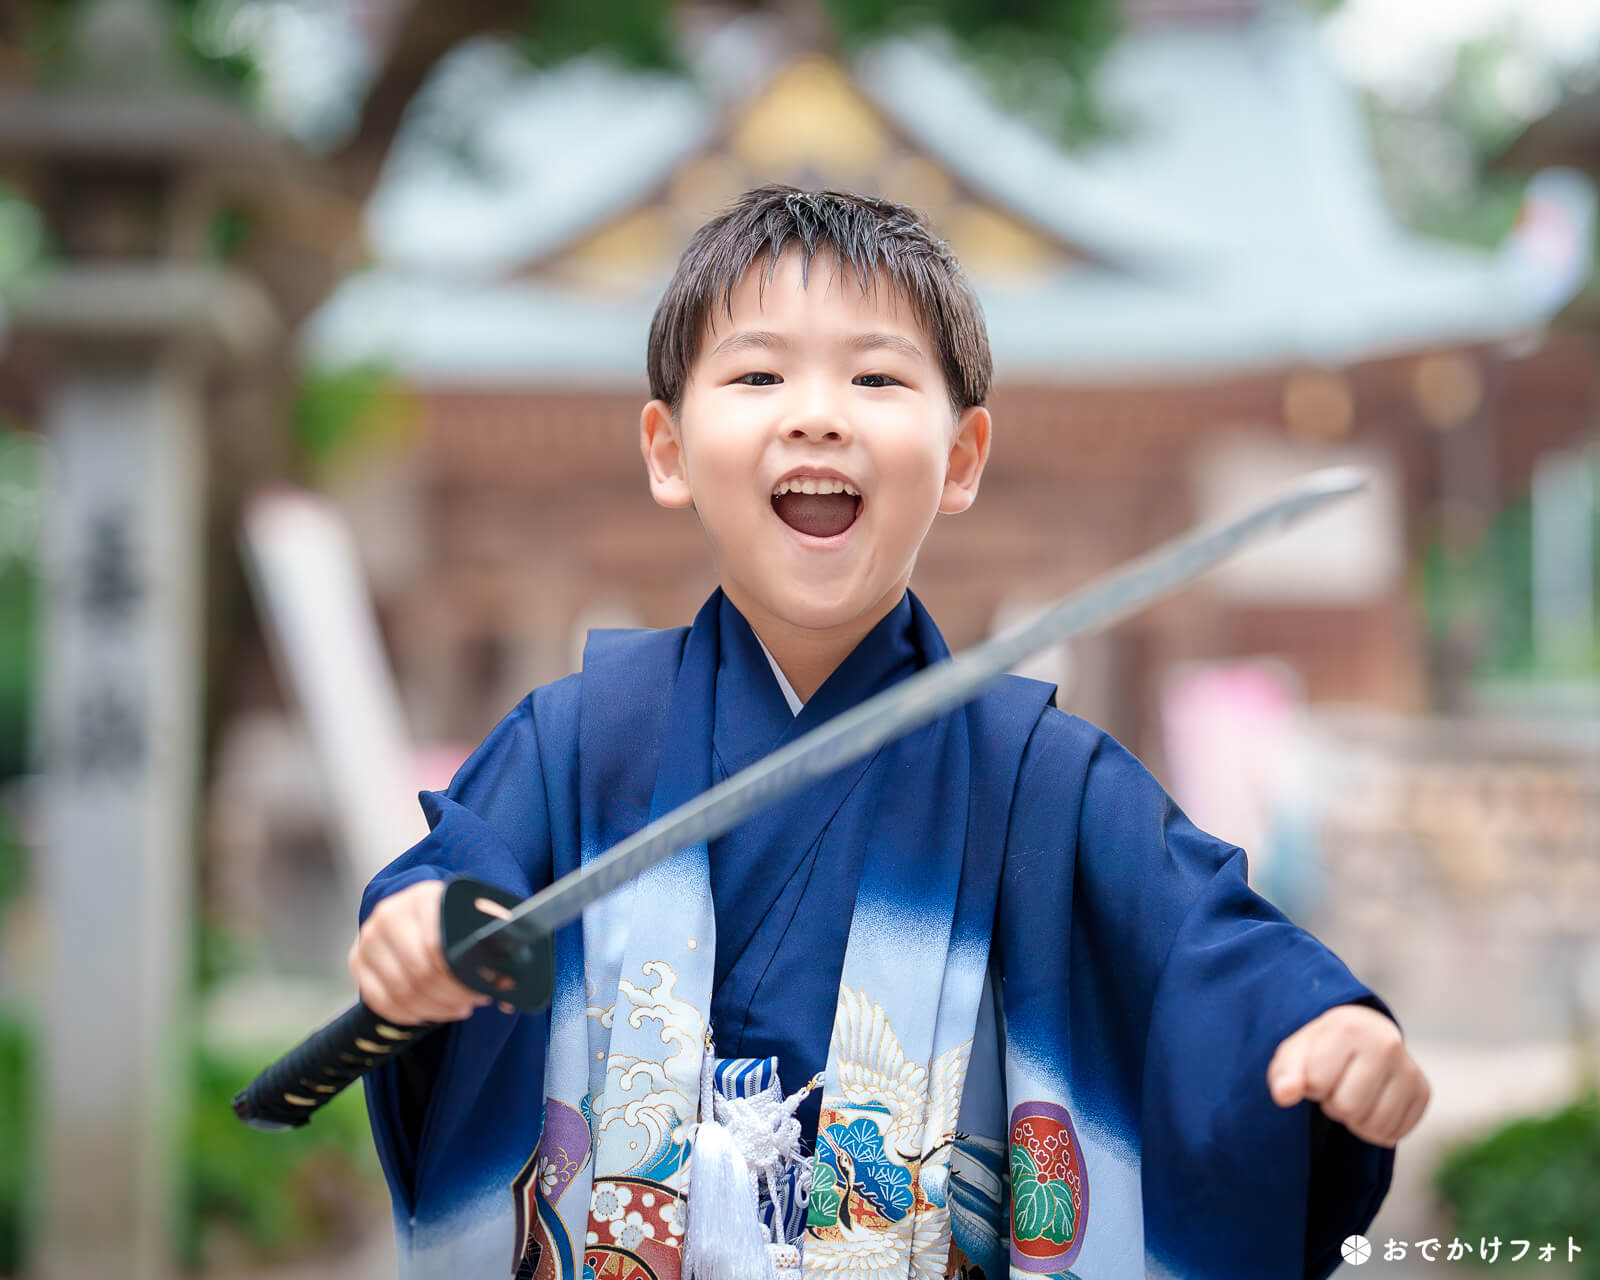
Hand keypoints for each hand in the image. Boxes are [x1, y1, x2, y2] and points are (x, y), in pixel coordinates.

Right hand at [348, 879, 491, 1026]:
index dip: (461, 977)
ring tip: (457, 1007)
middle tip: (472, 1001)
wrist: (421, 910)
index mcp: (423, 898)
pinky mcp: (358, 961)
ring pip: (401, 991)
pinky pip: (381, 1001)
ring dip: (434, 1008)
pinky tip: (431, 1012)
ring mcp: (369, 938)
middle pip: (419, 972)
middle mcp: (390, 914)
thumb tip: (510, 991)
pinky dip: (410, 1014)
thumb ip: (498, 943)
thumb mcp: (481, 917)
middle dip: (451, 995)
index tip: (481, 990)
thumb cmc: (457, 917)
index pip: (436, 947)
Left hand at [1267, 1003, 1429, 1147]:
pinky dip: (1375, 1129)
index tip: (1316, 1072)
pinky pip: (1393, 1134)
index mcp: (1349, 1028)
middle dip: (1333, 1104)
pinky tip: (1371, 1105)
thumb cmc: (1322, 1048)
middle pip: (1348, 1108)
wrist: (1362, 1035)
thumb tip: (1284, 1096)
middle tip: (1336, 1085)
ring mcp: (1410, 1069)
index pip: (1318, 1084)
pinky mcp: (1424, 1093)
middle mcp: (1387, 1044)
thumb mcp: (1295, 1052)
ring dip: (1355, 1119)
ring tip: (1352, 1094)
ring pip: (1373, 1126)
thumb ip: (1283, 1073)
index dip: (1311, 1086)